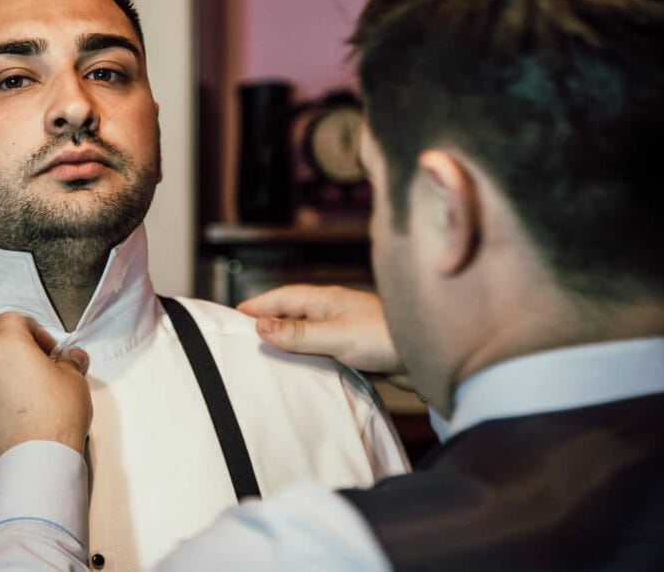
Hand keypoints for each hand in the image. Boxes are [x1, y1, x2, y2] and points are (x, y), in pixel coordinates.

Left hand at [0, 311, 92, 470]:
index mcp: (8, 344)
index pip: (11, 320)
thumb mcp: (74, 382)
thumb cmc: (58, 418)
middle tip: (22, 369)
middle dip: (1, 349)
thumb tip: (73, 357)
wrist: (39, 459)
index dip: (29, 331)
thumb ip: (69, 363)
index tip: (43, 350)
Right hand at [237, 284, 408, 384]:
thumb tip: (260, 327)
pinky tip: (301, 365)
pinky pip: (321, 347)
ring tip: (266, 351)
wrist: (428, 356)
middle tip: (244, 333)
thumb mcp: (335, 336)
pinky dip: (305, 353)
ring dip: (287, 337)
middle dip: (269, 319)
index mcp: (326, 299)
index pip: (282, 297)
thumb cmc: (385, 339)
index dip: (258, 305)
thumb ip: (298, 334)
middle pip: (292, 311)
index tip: (235, 314)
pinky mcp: (355, 347)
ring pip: (307, 330)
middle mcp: (333, 310)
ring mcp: (345, 327)